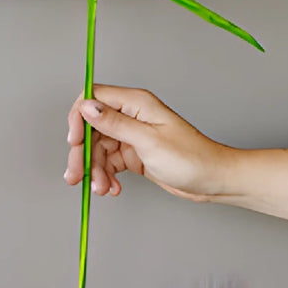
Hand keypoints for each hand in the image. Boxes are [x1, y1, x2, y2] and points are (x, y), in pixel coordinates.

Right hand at [64, 84, 235, 202]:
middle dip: (82, 154)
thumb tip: (87, 107)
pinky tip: (113, 188)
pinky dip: (106, 176)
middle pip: (91, 129)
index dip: (78, 119)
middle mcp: (131, 116)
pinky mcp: (134, 154)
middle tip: (76, 176)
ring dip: (95, 171)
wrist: (213, 180)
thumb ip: (115, 123)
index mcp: (136, 103)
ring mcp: (132, 135)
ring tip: (102, 188)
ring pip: (98, 149)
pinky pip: (109, 163)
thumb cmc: (192, 158)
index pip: (94, 99)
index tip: (74, 142)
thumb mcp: (148, 141)